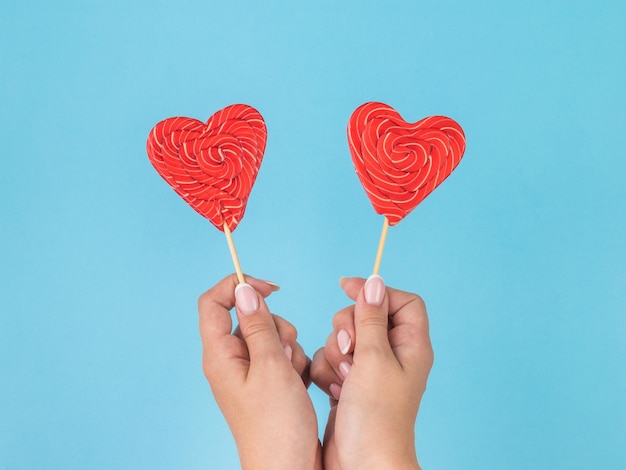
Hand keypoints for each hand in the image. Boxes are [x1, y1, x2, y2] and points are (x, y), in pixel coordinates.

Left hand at [199, 274, 321, 469]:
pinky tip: (297, 383)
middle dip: (275, 326)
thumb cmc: (277, 426)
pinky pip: (280, 354)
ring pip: (269, 334)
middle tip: (283, 353)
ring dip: (288, 346)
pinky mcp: (265, 382)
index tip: (271, 288)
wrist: (290, 467)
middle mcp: (229, 361)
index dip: (238, 286)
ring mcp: (248, 372)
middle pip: (249, 316)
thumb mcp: (271, 366)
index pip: (213, 302)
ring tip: (292, 374)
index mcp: (219, 356)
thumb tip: (243, 289)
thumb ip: (259, 324)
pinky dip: (292, 362)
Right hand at [310, 276, 433, 469]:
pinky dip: (327, 370)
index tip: (345, 288)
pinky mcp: (349, 382)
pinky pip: (331, 359)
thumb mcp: (374, 358)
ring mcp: (370, 370)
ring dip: (336, 353)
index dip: (375, 291)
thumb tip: (374, 283)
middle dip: (348, 327)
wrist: (362, 464)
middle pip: (366, 315)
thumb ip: (371, 317)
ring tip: (345, 377)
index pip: (400, 300)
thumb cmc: (377, 416)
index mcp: (411, 345)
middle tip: (350, 349)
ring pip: (344, 337)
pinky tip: (334, 389)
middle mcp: (392, 354)